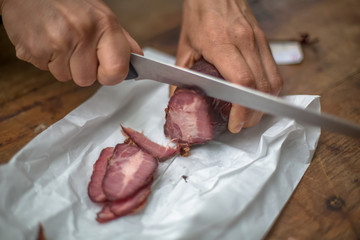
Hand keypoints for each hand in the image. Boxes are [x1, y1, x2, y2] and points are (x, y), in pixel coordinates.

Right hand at [0, 0, 141, 85]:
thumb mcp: (100, 14)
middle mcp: (84, 32)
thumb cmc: (66, 2)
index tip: (104, 71)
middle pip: (87, 79)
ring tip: (56, 40)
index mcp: (105, 24)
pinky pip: (46, 70)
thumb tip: (137, 59)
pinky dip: (45, 60)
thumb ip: (120, 40)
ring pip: (66, 77)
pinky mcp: (35, 48)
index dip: (110, 76)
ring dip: (61, 64)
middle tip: (72, 46)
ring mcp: (59, 41)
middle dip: (80, 68)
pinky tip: (44, 40)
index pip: (118, 70)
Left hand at [175, 0, 282, 132]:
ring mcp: (259, 40)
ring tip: (250, 114)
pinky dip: (269, 90)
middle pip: (262, 87)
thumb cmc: (199, 16)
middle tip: (241, 124)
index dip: (242, 109)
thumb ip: (181, 77)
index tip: (235, 124)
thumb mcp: (184, 47)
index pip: (243, 82)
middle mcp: (247, 42)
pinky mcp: (265, 41)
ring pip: (274, 82)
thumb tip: (178, 102)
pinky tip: (256, 97)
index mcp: (222, 44)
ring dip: (264, 104)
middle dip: (254, 113)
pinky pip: (275, 71)